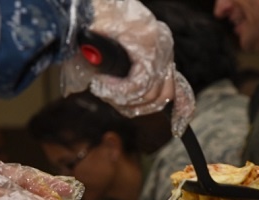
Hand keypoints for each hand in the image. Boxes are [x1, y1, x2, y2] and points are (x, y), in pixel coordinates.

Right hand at [61, 0, 194, 136]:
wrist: (80, 8)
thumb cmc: (89, 32)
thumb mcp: (109, 63)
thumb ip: (122, 83)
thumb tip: (127, 105)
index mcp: (159, 51)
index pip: (179, 89)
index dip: (178, 110)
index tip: (177, 128)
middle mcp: (164, 48)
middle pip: (164, 95)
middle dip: (137, 107)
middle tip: (113, 100)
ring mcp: (159, 46)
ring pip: (151, 94)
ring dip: (124, 100)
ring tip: (103, 89)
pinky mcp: (147, 46)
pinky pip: (139, 84)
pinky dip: (119, 91)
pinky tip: (103, 85)